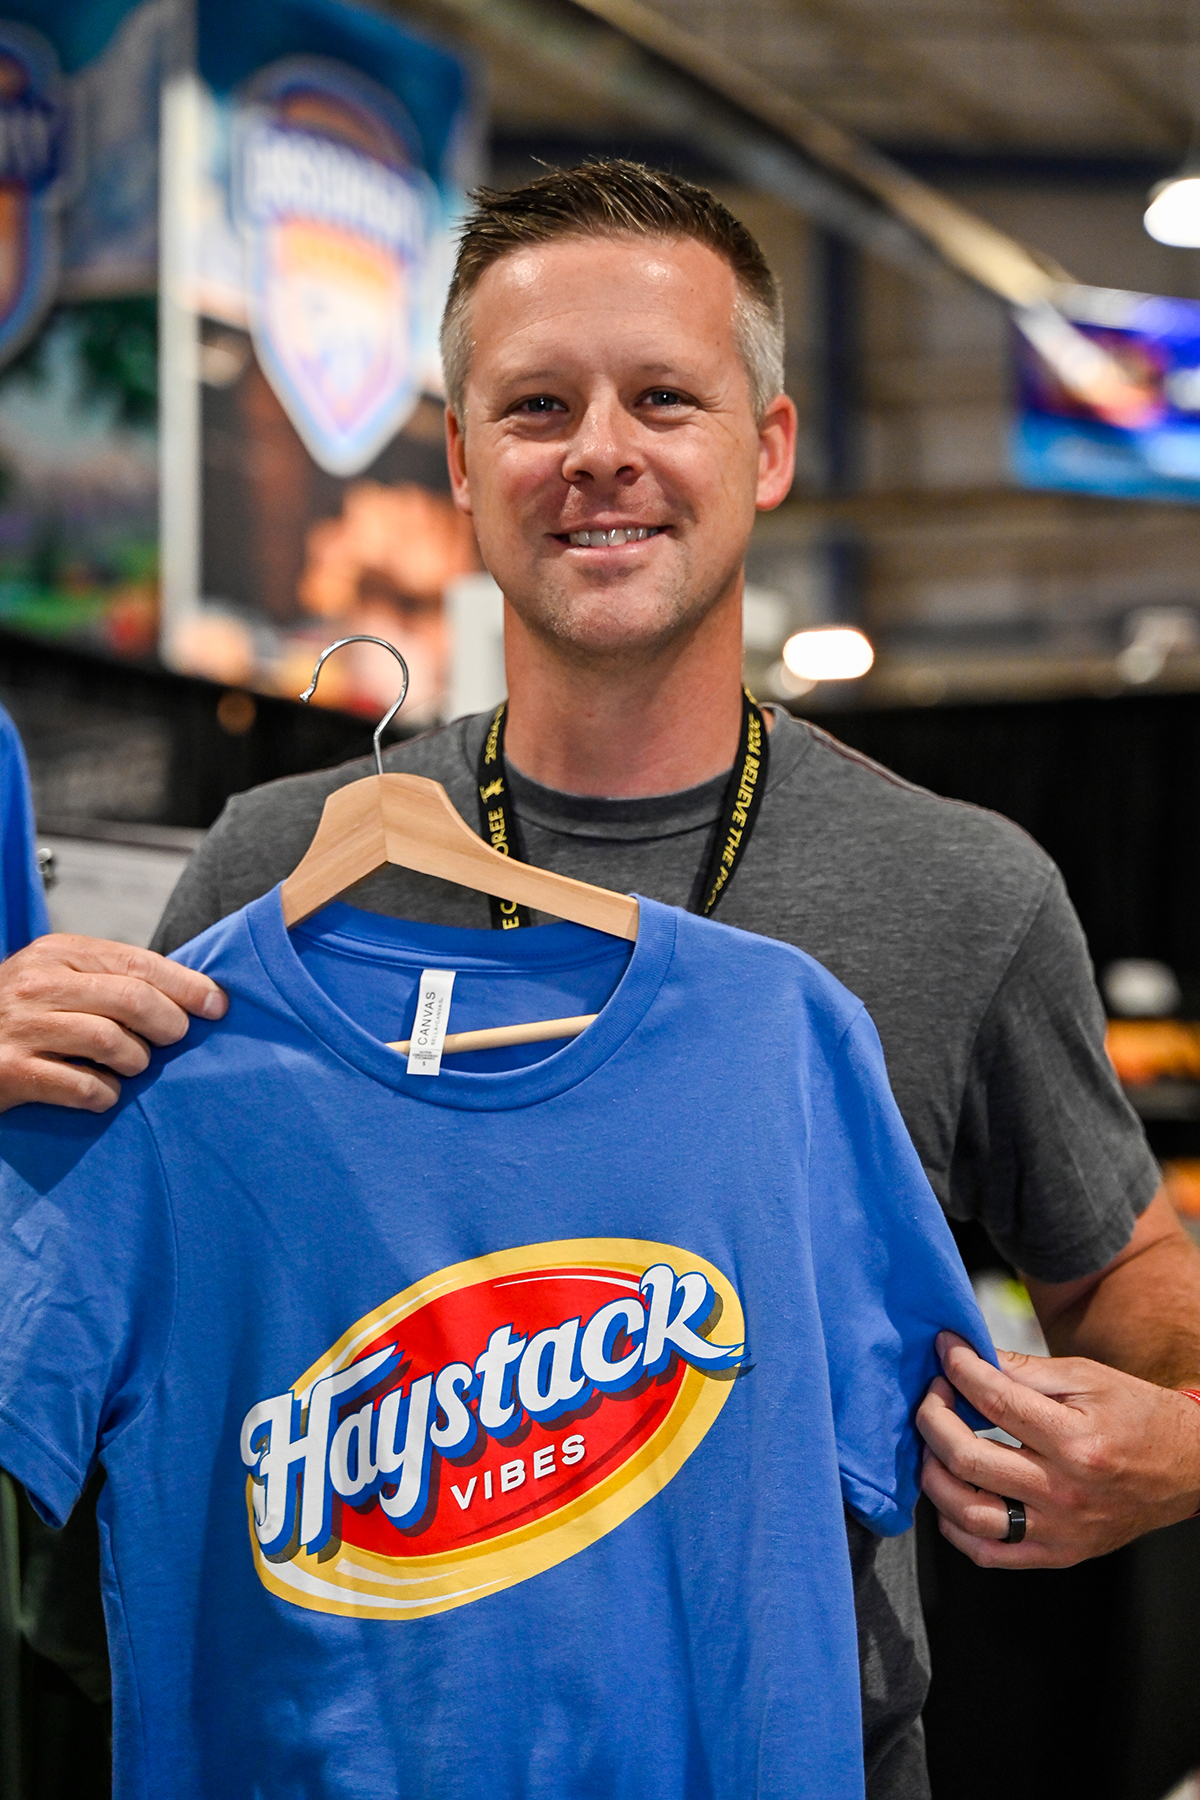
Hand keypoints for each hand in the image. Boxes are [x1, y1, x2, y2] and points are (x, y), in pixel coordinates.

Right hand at [0, 934, 227, 1113]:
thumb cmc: (21, 1015)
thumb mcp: (58, 979)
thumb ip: (110, 979)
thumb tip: (191, 993)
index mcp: (57, 953)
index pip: (138, 963)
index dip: (186, 985)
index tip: (217, 1005)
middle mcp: (38, 984)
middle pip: (132, 999)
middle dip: (169, 1024)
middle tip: (175, 1039)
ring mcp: (22, 1027)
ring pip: (112, 1042)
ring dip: (136, 1061)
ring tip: (132, 1067)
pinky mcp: (12, 1072)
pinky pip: (83, 1086)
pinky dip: (104, 1094)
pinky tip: (103, 1094)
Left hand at [918, 1331, 1199, 1567]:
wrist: (1187, 1467)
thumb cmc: (1137, 1415)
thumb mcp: (1087, 1377)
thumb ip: (1025, 1369)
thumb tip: (970, 1355)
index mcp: (1075, 1441)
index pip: (994, 1403)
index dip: (958, 1369)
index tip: (945, 1350)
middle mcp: (1065, 1491)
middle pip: (968, 1459)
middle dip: (932, 1418)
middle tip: (932, 1395)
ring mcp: (1059, 1530)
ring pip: (967, 1513)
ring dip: (932, 1474)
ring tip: (933, 1444)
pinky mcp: (1057, 1554)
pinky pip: (988, 1553)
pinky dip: (955, 1526)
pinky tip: (950, 1492)